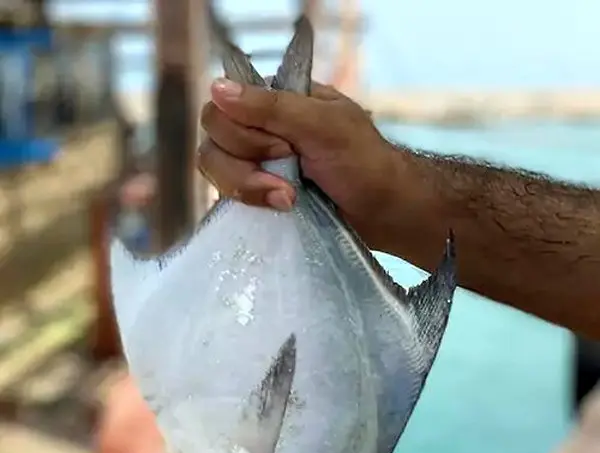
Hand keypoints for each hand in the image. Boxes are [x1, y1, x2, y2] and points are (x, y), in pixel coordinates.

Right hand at [198, 78, 397, 247]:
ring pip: (215, 171)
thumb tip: (217, 87)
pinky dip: (251, 203)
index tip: (285, 148)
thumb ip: (272, 107)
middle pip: (213, 141)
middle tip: (293, 176)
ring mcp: (256, 165)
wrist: (383, 211)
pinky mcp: (257, 196)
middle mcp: (258, 130)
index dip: (245, 133)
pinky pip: (229, 197)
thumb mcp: (323, 126)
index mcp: (274, 102)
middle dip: (250, 164)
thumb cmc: (363, 163)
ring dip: (250, 188)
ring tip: (289, 200)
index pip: (223, 108)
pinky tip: (280, 208)